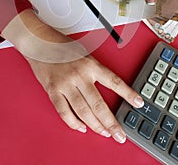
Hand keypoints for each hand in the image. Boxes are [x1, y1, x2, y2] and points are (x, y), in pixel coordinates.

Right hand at [2, 9, 143, 142]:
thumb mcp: (84, 53)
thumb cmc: (61, 46)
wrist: (39, 42)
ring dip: (95, 126)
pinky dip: (73, 122)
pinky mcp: (53, 90)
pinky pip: (64, 111)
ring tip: (103, 133)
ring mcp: (66, 83)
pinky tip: (80, 127)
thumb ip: (93, 70)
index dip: (128, 94)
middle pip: (99, 104)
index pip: (114, 82)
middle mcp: (79, 74)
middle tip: (119, 134)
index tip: (139, 103)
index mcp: (90, 64)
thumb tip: (105, 88)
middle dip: (111, 123)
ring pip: (83, 111)